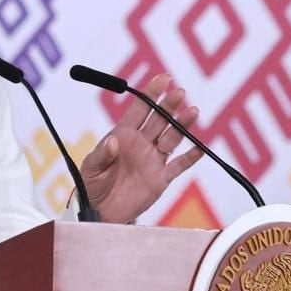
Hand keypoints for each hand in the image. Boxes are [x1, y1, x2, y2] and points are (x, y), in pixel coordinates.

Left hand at [79, 74, 203, 223]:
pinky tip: (200, 147)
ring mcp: (153, 160)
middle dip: (169, 105)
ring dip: (182, 126)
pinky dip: (190, 157)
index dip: (151, 93)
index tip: (163, 78)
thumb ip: (102, 154)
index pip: (139, 109)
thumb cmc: (92, 186)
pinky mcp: (161, 179)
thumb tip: (114, 140)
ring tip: (193, 111)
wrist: (100, 212)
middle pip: (159, 120)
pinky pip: (178, 166)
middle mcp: (141, 144)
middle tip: (180, 92)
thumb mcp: (91, 168)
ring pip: (172, 138)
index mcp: (122, 136)